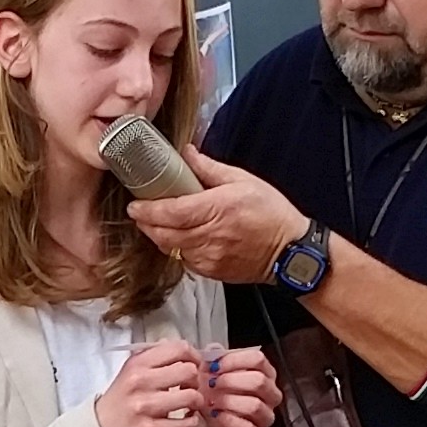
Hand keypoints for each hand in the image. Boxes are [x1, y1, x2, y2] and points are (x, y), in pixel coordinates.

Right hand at [93, 337, 215, 426]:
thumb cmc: (120, 402)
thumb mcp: (130, 372)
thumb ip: (154, 358)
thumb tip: (182, 349)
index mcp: (137, 364)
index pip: (178, 348)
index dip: (194, 356)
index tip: (195, 364)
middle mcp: (141, 382)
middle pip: (189, 371)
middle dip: (196, 380)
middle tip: (190, 387)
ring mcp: (146, 407)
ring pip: (191, 397)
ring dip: (196, 402)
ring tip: (189, 405)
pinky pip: (187, 424)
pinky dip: (191, 422)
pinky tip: (185, 420)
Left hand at [119, 150, 309, 284]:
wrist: (290, 252)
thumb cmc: (271, 214)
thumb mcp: (243, 181)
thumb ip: (209, 169)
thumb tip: (186, 154)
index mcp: (216, 209)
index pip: (171, 212)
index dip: (148, 210)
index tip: (135, 205)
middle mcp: (210, 236)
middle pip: (163, 234)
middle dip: (147, 224)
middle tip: (141, 214)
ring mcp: (210, 257)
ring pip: (171, 249)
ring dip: (159, 237)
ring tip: (158, 224)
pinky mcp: (212, 272)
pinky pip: (185, 260)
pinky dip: (177, 249)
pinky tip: (181, 238)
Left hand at [200, 345, 282, 426]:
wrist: (218, 420)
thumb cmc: (220, 393)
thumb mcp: (217, 372)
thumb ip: (216, 359)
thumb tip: (213, 350)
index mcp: (265, 373)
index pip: (257, 359)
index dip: (233, 360)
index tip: (214, 365)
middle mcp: (270, 393)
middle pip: (258, 381)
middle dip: (230, 381)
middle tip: (212, 383)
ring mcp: (266, 415)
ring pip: (254, 405)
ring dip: (228, 401)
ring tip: (212, 400)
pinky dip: (229, 421)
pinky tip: (217, 415)